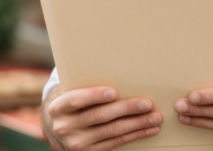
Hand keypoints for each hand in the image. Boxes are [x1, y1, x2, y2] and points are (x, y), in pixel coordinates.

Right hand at [44, 86, 162, 150]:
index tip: (113, 92)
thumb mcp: (71, 92)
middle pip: (99, 116)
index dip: (93, 96)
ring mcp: (77, 142)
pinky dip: (135, 135)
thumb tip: (120, 69)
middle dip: (126, 109)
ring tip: (155, 117)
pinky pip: (117, 142)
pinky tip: (149, 129)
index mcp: (58, 107)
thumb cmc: (73, 102)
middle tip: (147, 103)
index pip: (75, 100)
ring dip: (137, 124)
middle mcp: (65, 126)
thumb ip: (85, 84)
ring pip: (112, 131)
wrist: (59, 129)